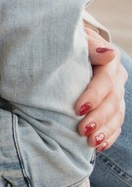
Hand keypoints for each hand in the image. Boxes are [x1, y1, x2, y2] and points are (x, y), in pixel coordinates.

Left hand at [76, 27, 126, 150]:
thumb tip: (109, 54)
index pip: (105, 81)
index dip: (94, 96)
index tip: (78, 109)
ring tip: (91, 143)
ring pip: (116, 115)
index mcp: (109, 61)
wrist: (71, 50)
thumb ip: (90, 46)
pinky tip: (99, 146)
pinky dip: (108, 136)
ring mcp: (116, 94)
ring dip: (104, 130)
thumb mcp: (76, 40)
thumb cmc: (69, 44)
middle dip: (99, 118)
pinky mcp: (112, 106)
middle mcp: (117, 78)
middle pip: (113, 101)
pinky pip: (116, 124)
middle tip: (83, 131)